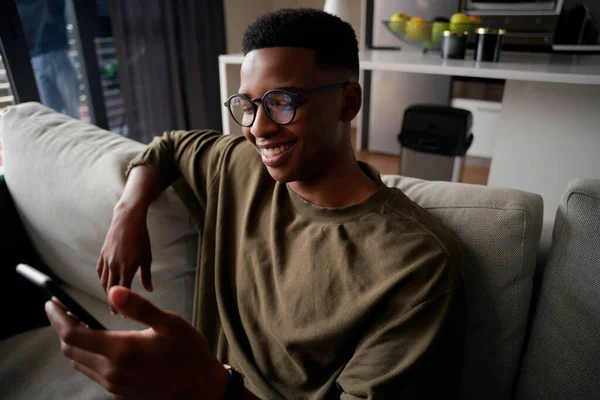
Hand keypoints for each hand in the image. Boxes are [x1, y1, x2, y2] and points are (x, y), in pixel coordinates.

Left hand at [45, 286, 228, 399]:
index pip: (74, 335)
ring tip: (78, 324)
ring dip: (73, 344)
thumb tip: (113, 292)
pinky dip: (87, 357)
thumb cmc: (188, 353)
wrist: (200, 389)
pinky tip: (100, 346)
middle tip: (61, 310)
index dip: (58, 318)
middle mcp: (111, 372)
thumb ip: (139, 308)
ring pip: (80, 363)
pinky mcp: (119, 394)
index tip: (51, 303)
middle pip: (70, 351)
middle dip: (61, 328)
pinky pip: (94, 374)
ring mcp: (114, 386)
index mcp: (121, 351)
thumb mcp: (170, 324)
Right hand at [97, 205, 152, 312]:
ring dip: (106, 293)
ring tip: (111, 300)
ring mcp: (106, 260)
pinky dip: (102, 280)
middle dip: (112, 303)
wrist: (127, 220)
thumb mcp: (147, 257)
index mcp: (126, 268)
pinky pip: (99, 271)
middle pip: (110, 290)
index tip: (124, 315)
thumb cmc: (141, 238)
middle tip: (115, 313)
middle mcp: (114, 266)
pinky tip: (105, 284)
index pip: (123, 292)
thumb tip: (149, 290)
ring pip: (103, 281)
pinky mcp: (101, 254)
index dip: (122, 305)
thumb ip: (146, 275)